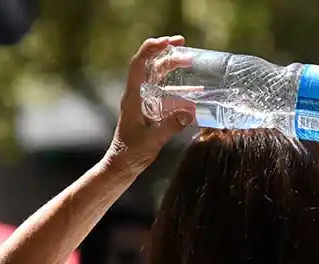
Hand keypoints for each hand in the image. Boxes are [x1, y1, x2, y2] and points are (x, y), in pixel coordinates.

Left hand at [108, 35, 194, 172]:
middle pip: (151, 66)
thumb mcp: (152, 140)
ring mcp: (143, 102)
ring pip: (159, 78)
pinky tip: (195, 92)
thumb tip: (190, 112)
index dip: (152, 49)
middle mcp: (137, 95)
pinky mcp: (150, 111)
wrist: (122, 165)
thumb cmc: (131, 153)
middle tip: (184, 45)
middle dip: (166, 53)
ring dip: (173, 68)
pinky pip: (165, 94)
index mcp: (133, 97)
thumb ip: (170, 126)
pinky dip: (179, 90)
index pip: (139, 64)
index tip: (168, 42)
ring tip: (190, 61)